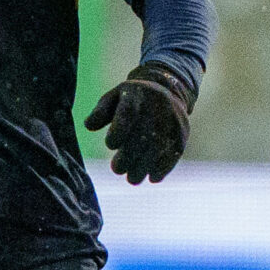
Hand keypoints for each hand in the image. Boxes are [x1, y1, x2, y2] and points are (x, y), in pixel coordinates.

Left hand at [83, 64, 192, 184]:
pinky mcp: (181, 134)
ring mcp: (172, 122)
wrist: (167, 90)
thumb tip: (88, 126)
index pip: (128, 114)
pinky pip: (173, 154)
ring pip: (158, 149)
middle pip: (143, 136)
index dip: (118, 132)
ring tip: (132, 178)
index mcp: (137, 96)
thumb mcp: (113, 98)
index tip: (111, 144)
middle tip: (117, 169)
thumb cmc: (132, 99)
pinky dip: (163, 169)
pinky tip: (152, 177)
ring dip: (144, 168)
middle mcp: (157, 108)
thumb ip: (100, 112)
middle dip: (128, 157)